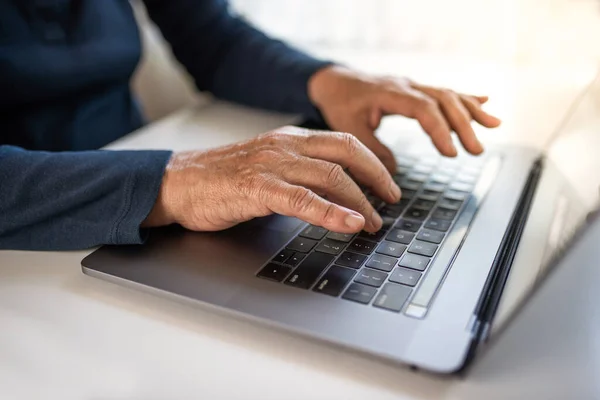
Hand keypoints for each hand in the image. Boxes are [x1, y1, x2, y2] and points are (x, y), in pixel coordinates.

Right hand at [143, 126, 400, 232]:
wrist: (178, 183)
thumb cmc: (223, 180)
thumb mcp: (268, 170)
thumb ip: (300, 176)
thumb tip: (336, 197)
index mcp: (290, 140)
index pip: (343, 142)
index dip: (371, 163)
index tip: (387, 184)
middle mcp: (285, 146)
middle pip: (346, 153)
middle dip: (376, 178)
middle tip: (392, 201)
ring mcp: (271, 165)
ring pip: (330, 176)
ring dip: (359, 201)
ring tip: (374, 223)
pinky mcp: (257, 187)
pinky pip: (302, 199)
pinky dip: (331, 212)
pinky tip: (349, 224)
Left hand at [308, 66, 501, 171]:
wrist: (335, 82)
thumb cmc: (340, 105)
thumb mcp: (349, 130)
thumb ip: (371, 150)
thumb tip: (392, 174)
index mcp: (390, 93)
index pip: (424, 109)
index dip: (439, 130)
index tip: (450, 153)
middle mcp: (407, 86)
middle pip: (443, 100)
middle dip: (463, 125)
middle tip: (476, 150)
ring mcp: (413, 86)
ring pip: (448, 94)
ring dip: (471, 111)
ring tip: (493, 126)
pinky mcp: (416, 90)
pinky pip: (445, 92)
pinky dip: (465, 98)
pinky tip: (485, 102)